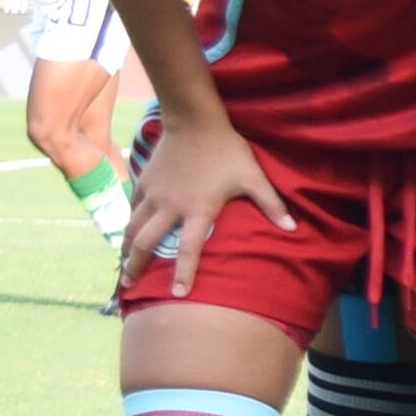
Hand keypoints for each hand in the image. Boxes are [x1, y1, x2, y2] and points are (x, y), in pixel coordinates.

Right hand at [122, 120, 287, 300]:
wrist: (195, 121)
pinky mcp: (144, 182)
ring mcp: (153, 194)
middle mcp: (170, 206)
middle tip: (128, 285)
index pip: (188, 248)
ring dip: (126, 249)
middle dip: (135, 265)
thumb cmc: (227, 151)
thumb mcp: (253, 177)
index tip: (178, 294)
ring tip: (123, 266)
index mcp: (197, 209)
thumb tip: (293, 228)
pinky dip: (129, 222)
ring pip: (133, 227)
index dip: (184, 272)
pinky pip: (133, 208)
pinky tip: (128, 233)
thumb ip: (272, 204)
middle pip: (146, 242)